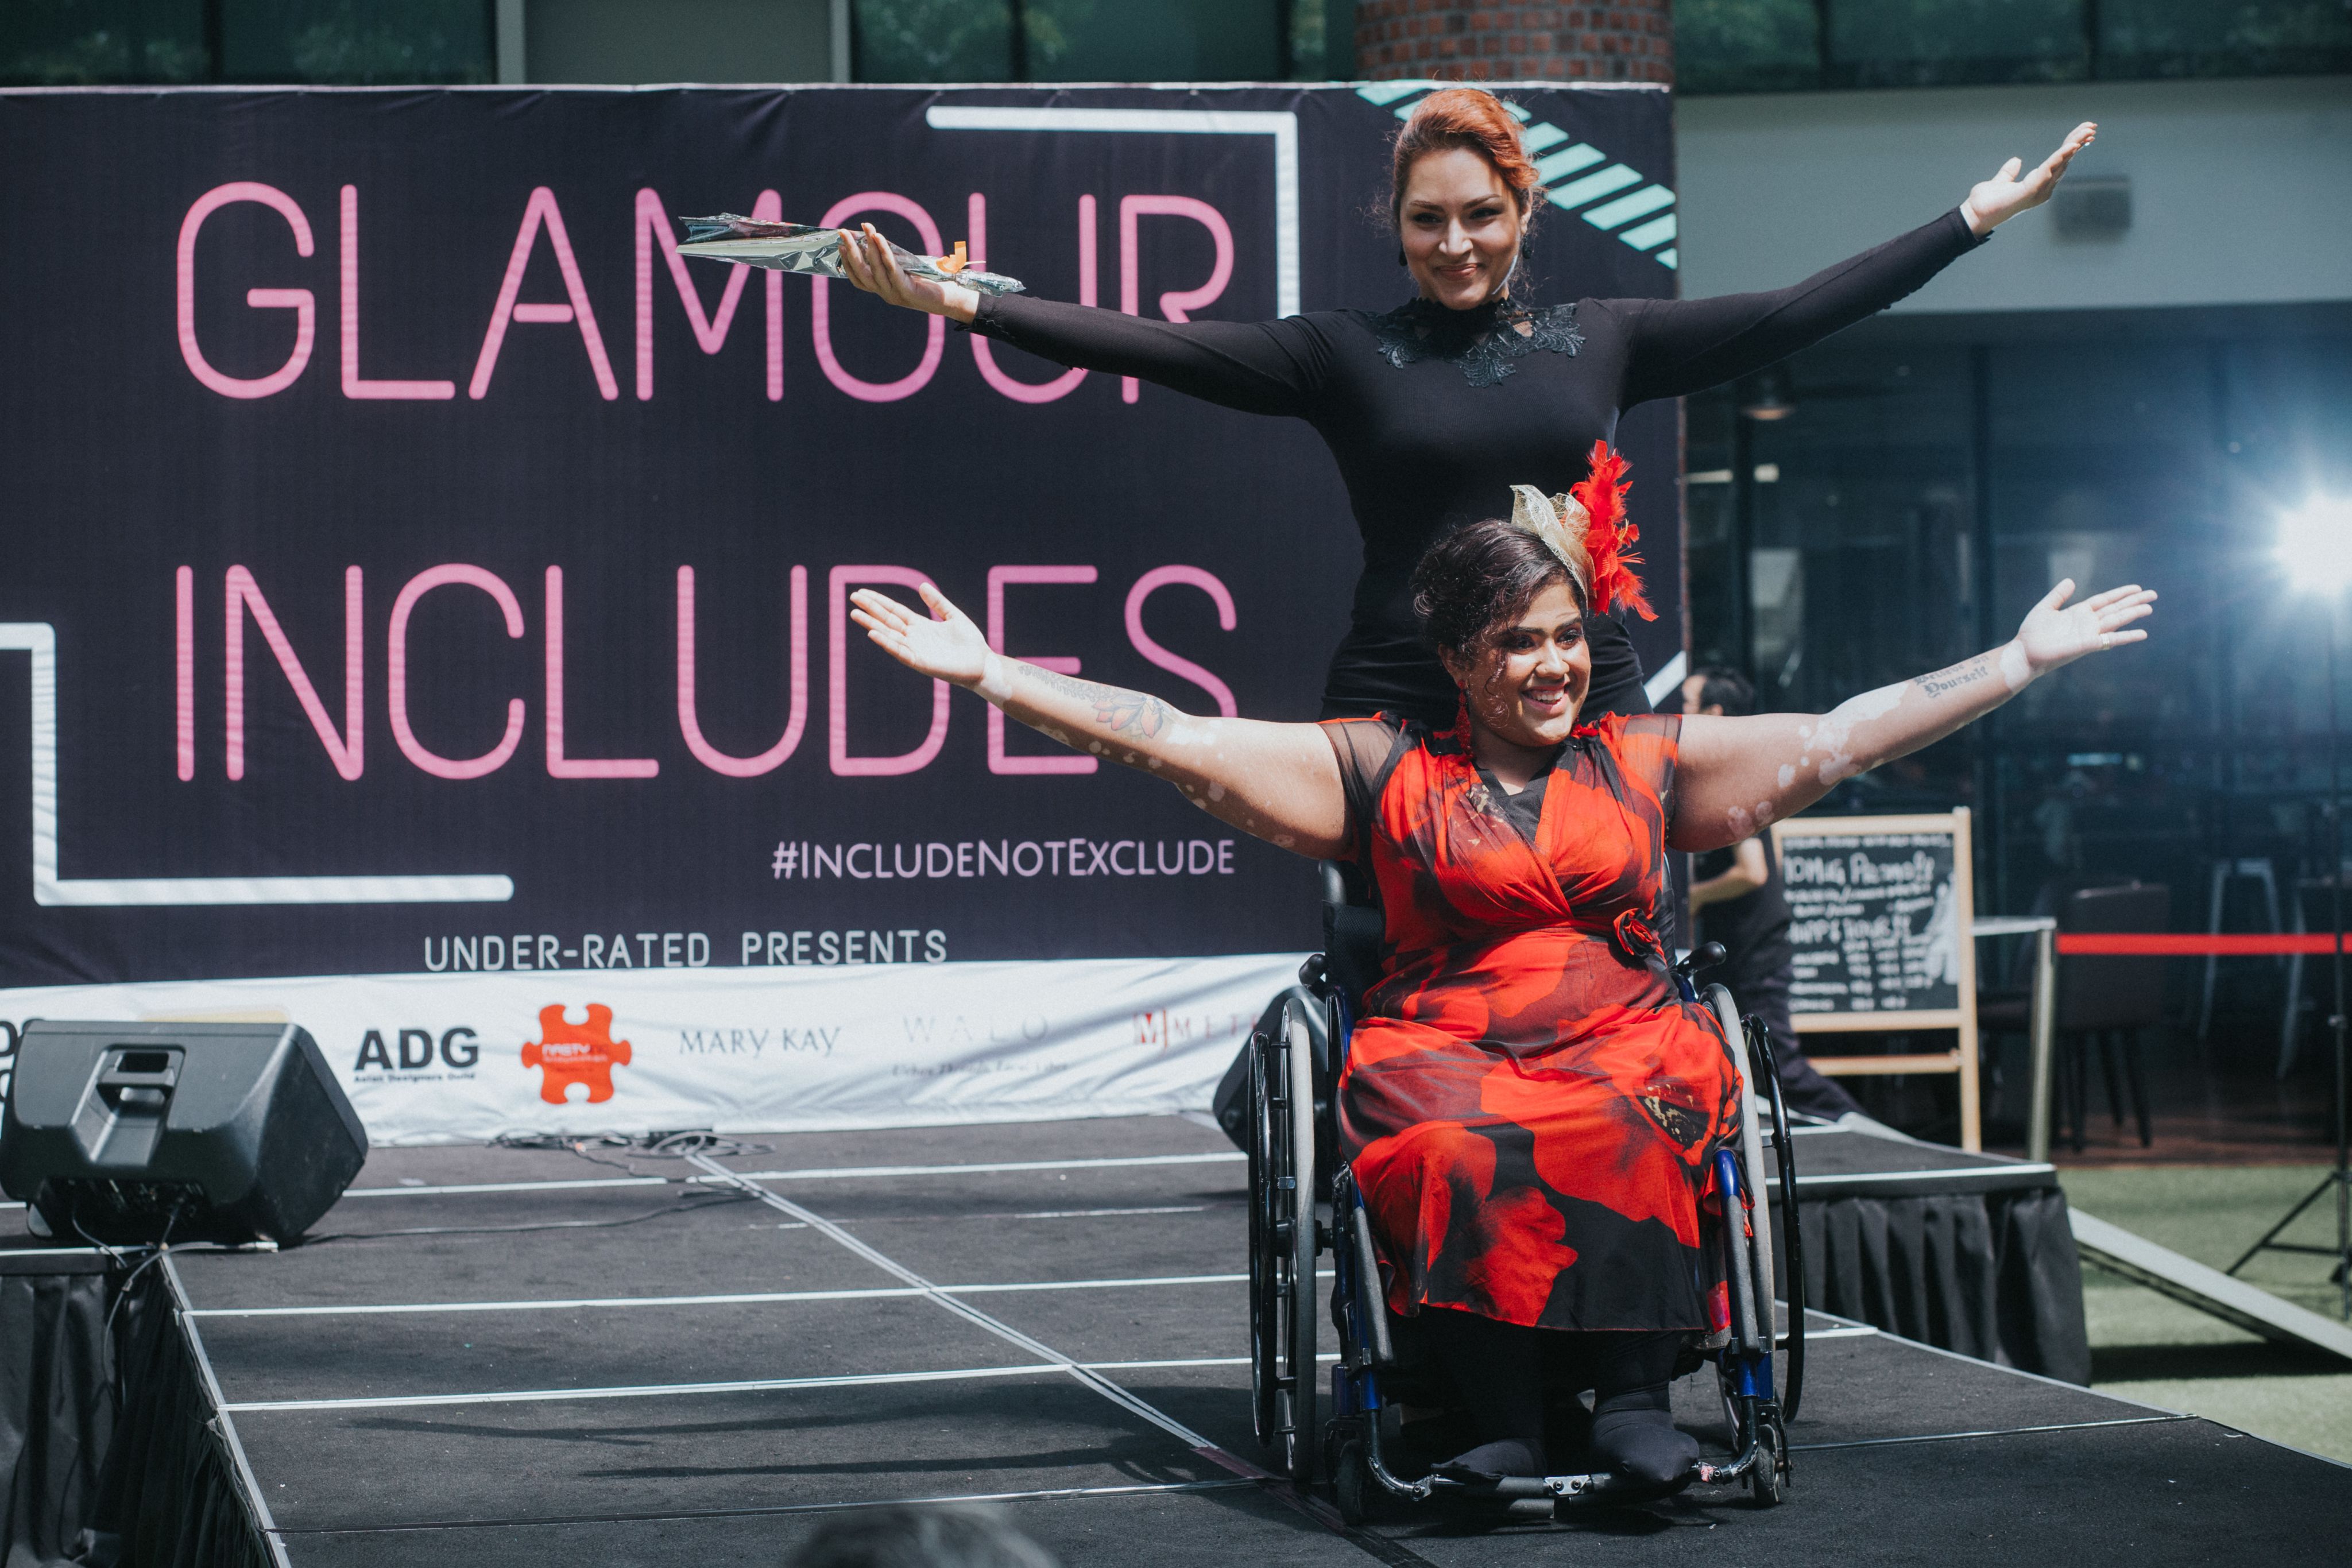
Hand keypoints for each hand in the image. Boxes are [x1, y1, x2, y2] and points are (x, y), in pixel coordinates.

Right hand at [837, 223, 980, 323]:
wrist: (952, 298)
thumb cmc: (931, 281)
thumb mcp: (906, 268)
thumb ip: (892, 259)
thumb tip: (875, 238)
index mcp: (884, 290)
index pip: (858, 279)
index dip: (847, 263)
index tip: (840, 245)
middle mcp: (886, 294)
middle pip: (861, 272)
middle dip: (851, 251)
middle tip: (842, 232)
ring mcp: (895, 294)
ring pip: (875, 268)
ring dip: (868, 246)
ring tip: (864, 228)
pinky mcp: (906, 291)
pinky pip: (891, 268)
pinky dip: (883, 251)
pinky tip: (878, 237)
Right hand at [850, 583, 992, 686]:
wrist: (982, 663)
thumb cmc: (970, 643)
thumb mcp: (954, 616)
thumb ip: (938, 603)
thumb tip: (922, 586)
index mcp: (920, 626)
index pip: (894, 611)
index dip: (879, 601)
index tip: (862, 593)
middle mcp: (914, 637)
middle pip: (887, 620)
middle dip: (870, 610)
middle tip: (852, 598)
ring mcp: (915, 650)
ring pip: (888, 635)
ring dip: (871, 624)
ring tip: (855, 614)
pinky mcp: (920, 662)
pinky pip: (899, 652)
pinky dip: (886, 643)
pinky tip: (873, 634)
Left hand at [1961, 121, 2096, 234]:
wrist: (1974, 215)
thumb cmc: (1986, 202)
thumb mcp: (2001, 181)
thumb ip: (2009, 172)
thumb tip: (2016, 161)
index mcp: (2038, 185)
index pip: (2058, 161)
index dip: (2071, 146)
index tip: (2083, 131)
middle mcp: (2043, 188)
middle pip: (2065, 161)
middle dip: (2078, 142)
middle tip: (2092, 126)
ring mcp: (2038, 191)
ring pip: (2061, 163)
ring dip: (2074, 146)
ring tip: (2088, 131)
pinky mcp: (2031, 191)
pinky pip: (2048, 170)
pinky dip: (2059, 157)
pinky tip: (2071, 146)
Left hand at [2015, 579, 2155, 677]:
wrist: (2024, 652)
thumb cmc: (2032, 633)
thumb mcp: (2045, 608)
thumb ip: (2058, 595)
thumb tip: (2071, 581)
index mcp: (2078, 612)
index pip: (2104, 600)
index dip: (2120, 593)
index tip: (2137, 588)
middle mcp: (2087, 623)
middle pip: (2115, 608)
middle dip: (2134, 602)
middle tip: (2154, 594)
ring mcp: (2089, 633)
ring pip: (2116, 620)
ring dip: (2133, 614)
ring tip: (2150, 608)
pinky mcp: (2087, 645)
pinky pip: (2110, 639)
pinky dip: (2126, 636)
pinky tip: (2142, 633)